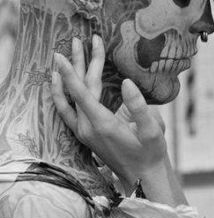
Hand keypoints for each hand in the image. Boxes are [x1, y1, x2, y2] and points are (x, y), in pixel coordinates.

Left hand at [51, 36, 167, 190]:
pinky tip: (58, 83)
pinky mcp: (84, 134)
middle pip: (77, 90)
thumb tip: (126, 82)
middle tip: (76, 39)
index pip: (81, 92)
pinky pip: (67, 111)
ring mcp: (83, 132)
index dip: (72, 70)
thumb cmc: (150, 153)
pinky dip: (61, 94)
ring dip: (67, 75)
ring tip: (63, 55)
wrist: (141, 177)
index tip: (63, 52)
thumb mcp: (152, 130)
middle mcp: (87, 127)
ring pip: (71, 98)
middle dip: (77, 62)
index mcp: (102, 124)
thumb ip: (139, 106)